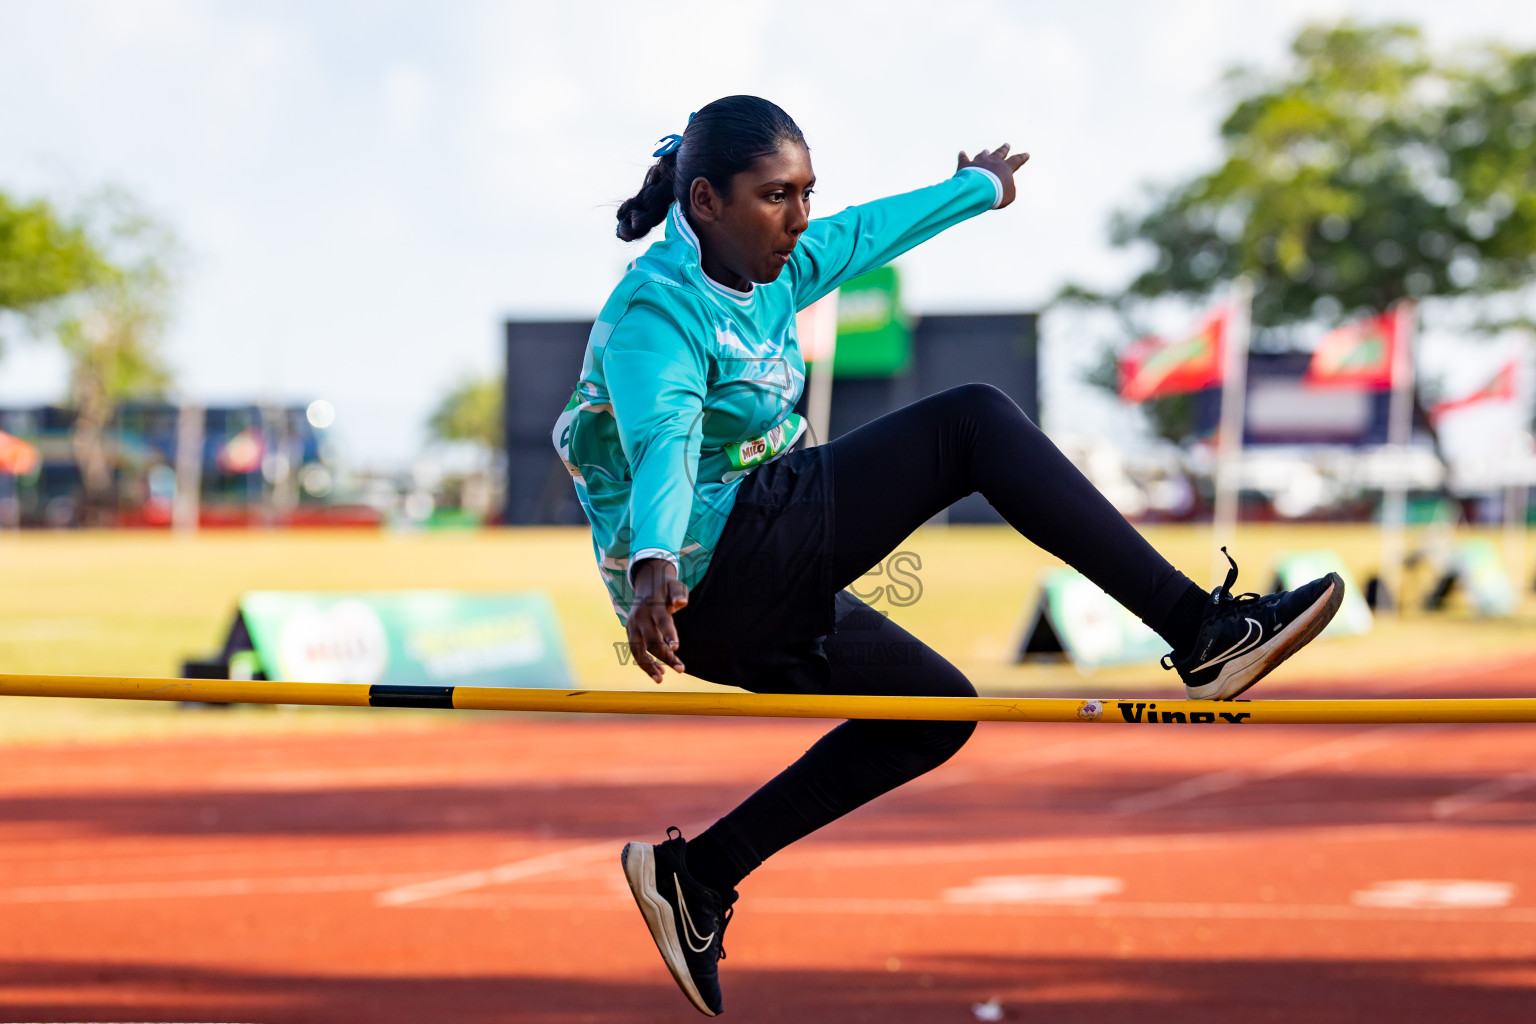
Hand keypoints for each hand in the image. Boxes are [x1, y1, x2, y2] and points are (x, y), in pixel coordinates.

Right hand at [626, 557, 688, 683]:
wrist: (645, 584)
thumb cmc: (666, 588)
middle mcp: (640, 618)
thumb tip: (681, 603)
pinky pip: (636, 651)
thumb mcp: (675, 585)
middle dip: (665, 656)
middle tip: (681, 669)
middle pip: (651, 640)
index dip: (669, 634)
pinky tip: (659, 672)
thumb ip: (679, 593)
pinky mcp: (630, 633)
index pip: (662, 621)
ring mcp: (632, 626)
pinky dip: (646, 663)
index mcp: (653, 606)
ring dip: (648, 666)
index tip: (676, 647)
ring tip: (660, 680)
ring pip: (637, 650)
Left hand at [956, 143, 1029, 208]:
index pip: (1016, 161)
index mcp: (1005, 168)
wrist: (978, 189)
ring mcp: (978, 162)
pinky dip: (963, 156)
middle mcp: (992, 162)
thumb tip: (1005, 186)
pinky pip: (964, 159)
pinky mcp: (965, 165)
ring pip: (983, 155)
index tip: (1027, 154)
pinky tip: (962, 152)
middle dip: (1004, 149)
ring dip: (984, 153)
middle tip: (1007, 144)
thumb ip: (1009, 190)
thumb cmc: (996, 194)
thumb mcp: (1009, 196)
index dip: (1022, 158)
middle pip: (999, 153)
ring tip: (986, 150)